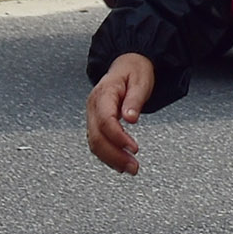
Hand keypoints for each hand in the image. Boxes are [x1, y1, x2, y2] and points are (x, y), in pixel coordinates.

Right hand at [87, 53, 157, 175]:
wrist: (126, 65)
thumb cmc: (133, 71)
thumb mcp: (140, 81)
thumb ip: (135, 100)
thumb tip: (130, 118)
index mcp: (104, 93)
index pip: (105, 120)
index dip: (118, 137)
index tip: (133, 148)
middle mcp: (93, 106)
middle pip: (96, 136)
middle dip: (114, 155)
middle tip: (133, 166)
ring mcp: (92, 115)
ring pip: (94, 143)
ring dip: (111, 159)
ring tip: (130, 168)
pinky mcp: (96, 123)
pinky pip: (97, 142)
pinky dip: (107, 156)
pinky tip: (119, 164)